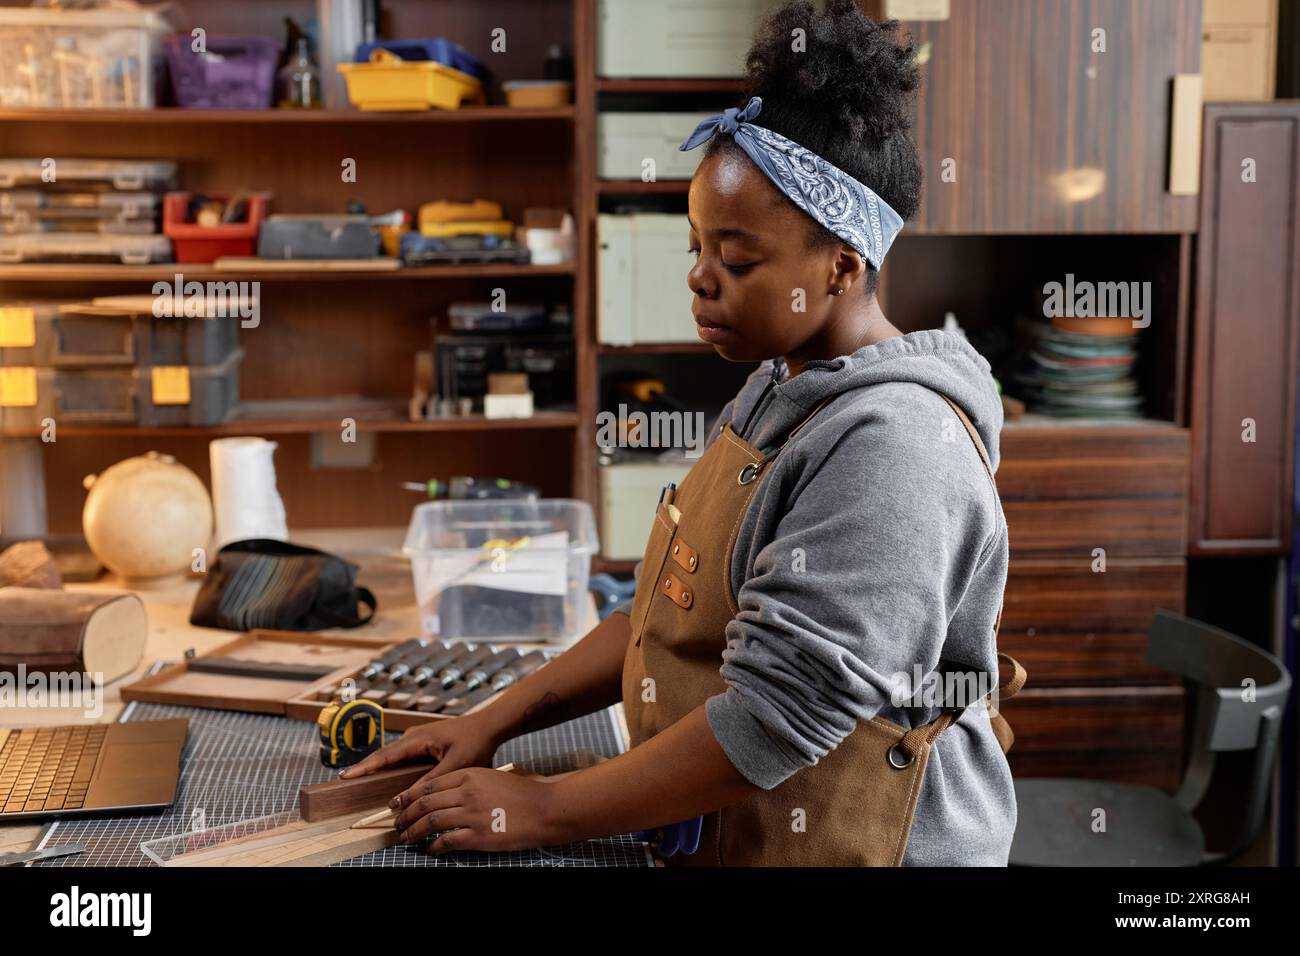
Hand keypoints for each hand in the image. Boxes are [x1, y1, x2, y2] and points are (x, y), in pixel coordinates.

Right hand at [339, 710, 503, 782]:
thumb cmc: (476, 742)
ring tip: (358, 778)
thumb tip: (406, 798)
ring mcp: (418, 737)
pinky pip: (401, 754)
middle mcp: (414, 736)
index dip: (365, 767)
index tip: (346, 776)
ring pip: (392, 754)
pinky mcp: (423, 741)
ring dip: (377, 765)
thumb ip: (430, 781)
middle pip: (383, 754)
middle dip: (365, 767)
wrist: (489, 725)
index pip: (385, 755)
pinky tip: (384, 774)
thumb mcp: (455, 765)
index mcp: (418, 739)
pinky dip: (390, 764)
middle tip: (345, 779)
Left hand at [391, 767, 561, 853]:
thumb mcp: (492, 778)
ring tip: (406, 837)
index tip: (398, 803)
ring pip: (431, 822)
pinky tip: (431, 850)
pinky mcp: (479, 836)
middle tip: (397, 822)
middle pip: (425, 803)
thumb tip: (443, 795)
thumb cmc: (522, 794)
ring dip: (414, 831)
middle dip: (406, 814)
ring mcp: (472, 814)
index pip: (429, 784)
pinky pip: (447, 841)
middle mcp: (467, 792)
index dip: (409, 795)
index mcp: (470, 774)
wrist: (545, 809)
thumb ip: (468, 782)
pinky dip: (434, 847)